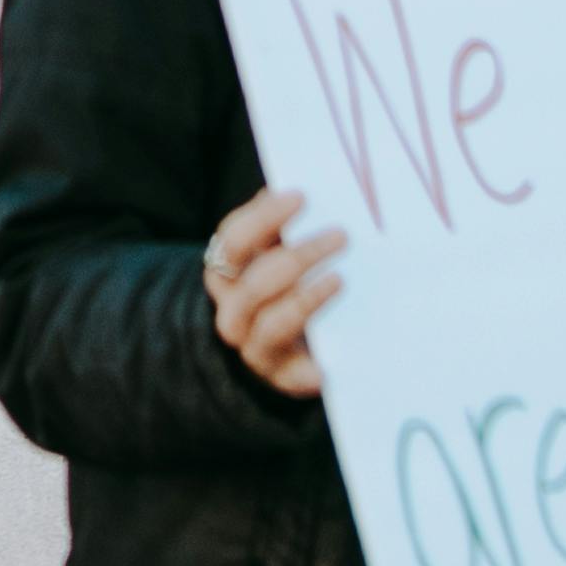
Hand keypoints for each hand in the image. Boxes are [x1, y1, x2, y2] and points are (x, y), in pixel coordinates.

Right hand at [202, 183, 347, 397]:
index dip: (263, 218)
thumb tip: (302, 187)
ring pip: (273, 324)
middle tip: (341, 236)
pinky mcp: (284, 378)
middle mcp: (232, 312)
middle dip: (298, 257)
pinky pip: (298, 371)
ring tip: (339, 278)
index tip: (300, 197)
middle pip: (255, 284)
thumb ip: (281, 228)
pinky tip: (334, 352)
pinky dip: (314, 364)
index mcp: (225, 274)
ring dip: (307, 298)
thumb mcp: (274, 255)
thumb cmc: (281, 291)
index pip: (232, 241)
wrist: (279, 353)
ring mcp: (255, 348)